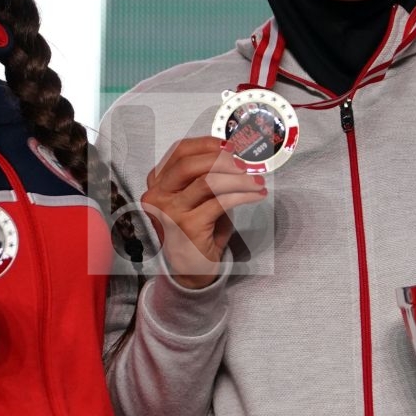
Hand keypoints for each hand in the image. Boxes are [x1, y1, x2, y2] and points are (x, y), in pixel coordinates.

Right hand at [140, 136, 268, 289]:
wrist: (192, 270)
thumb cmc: (198, 230)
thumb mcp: (198, 199)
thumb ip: (207, 176)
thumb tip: (236, 155)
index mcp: (157, 184)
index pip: (179, 152)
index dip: (207, 144)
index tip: (232, 145)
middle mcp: (157, 195)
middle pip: (189, 163)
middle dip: (222, 159)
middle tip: (246, 163)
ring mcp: (170, 211)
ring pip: (207, 181)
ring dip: (238, 178)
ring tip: (257, 180)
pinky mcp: (187, 226)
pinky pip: (220, 202)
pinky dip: (243, 195)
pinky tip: (256, 195)